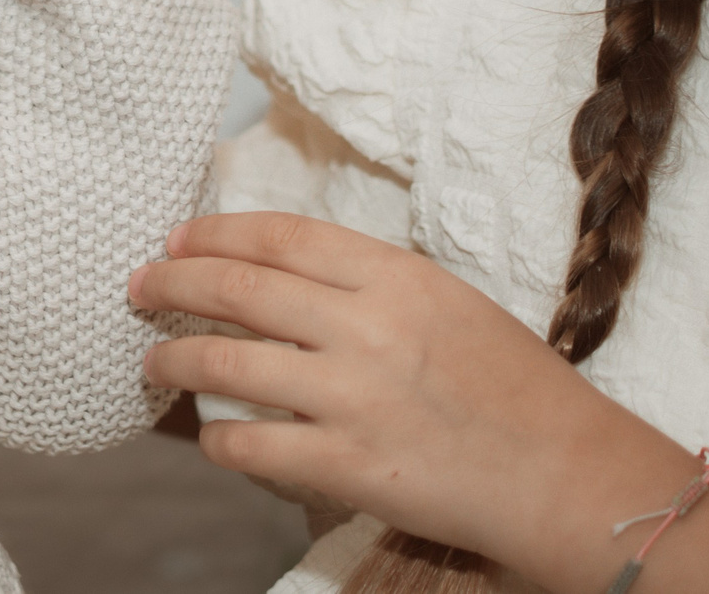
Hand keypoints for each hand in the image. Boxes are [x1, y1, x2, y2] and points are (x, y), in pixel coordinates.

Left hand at [130, 214, 708, 589]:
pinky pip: (250, 445)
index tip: (177, 239)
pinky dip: (216, 439)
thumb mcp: (447, 302)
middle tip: (138, 285)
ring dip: (175, 358)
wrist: (570, 475)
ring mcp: (354, 397)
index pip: (279, 238)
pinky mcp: (349, 465)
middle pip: (239, 288)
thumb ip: (369, 285)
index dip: (215, 234)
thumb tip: (281, 272)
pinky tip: (207, 435)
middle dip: (172, 282)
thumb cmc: (513, 387)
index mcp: (395, 278)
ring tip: (152, 360)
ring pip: (227, 363)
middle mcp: (368, 328)